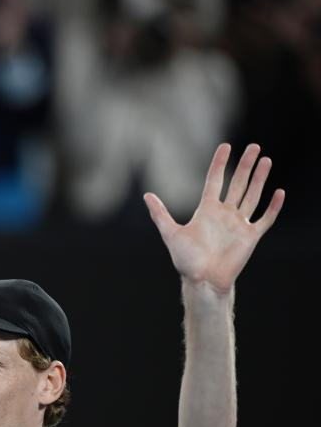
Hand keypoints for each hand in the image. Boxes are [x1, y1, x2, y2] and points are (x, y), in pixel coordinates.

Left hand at [144, 143, 284, 293]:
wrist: (202, 281)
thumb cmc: (186, 260)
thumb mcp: (171, 233)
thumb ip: (160, 214)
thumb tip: (146, 195)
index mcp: (206, 210)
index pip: (215, 180)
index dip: (220, 163)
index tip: (226, 146)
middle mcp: (224, 214)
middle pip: (237, 183)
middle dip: (245, 165)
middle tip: (254, 146)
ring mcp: (238, 224)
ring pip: (252, 196)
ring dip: (259, 179)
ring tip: (266, 160)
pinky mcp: (250, 236)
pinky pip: (265, 219)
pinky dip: (272, 207)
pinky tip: (279, 192)